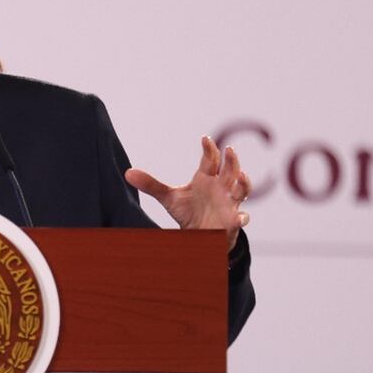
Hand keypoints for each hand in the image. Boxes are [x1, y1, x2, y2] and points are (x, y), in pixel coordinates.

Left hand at [125, 136, 250, 251]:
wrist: (198, 234)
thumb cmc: (188, 211)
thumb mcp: (168, 197)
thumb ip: (151, 185)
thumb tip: (128, 173)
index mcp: (206, 179)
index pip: (210, 160)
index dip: (209, 149)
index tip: (204, 139)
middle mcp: (221, 188)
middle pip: (230, 170)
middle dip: (232, 160)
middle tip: (229, 149)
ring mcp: (229, 203)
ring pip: (242, 190)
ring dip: (244, 183)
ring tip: (242, 175)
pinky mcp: (232, 220)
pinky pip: (241, 219)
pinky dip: (242, 218)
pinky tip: (239, 218)